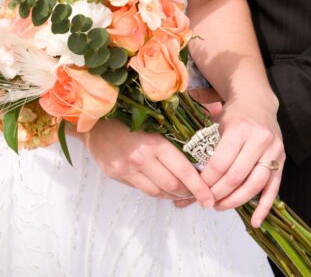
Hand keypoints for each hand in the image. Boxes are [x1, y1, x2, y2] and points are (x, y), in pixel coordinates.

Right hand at [85, 119, 214, 206]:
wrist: (94, 119)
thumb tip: (217, 111)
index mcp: (154, 141)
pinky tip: (165, 187)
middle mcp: (140, 158)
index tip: (210, 198)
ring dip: (174, 195)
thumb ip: (184, 121)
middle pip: (172, 185)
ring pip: (158, 192)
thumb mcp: (157, 115)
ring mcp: (126, 169)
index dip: (199, 187)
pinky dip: (158, 192)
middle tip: (200, 194)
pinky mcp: (116, 175)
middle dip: (189, 193)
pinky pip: (143, 190)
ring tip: (184, 192)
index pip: (183, 170)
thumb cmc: (131, 113)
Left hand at [201, 93, 284, 227]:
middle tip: (205, 201)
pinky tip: (255, 222)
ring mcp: (273, 151)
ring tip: (220, 207)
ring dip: (236, 201)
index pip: (220, 163)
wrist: (258, 102)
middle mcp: (259, 140)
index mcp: (240, 129)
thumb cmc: (233, 115)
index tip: (196, 189)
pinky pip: (273, 188)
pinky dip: (264, 207)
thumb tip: (186, 174)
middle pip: (236, 176)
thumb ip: (205, 146)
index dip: (206, 181)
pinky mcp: (281, 161)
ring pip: (255, 184)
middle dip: (218, 193)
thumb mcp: (216, 123)